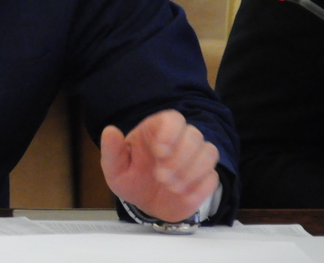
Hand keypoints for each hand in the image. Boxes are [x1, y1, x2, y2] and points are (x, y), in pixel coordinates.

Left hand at [100, 109, 218, 222]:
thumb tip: (110, 130)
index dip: (170, 132)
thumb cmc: (131, 180)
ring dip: (191, 171)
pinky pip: (213, 177)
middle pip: (194, 134)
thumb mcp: (114, 169)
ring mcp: (195, 158)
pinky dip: (199, 187)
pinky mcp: (206, 178)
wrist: (146, 205)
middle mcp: (179, 140)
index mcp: (155, 131)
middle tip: (161, 177)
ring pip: (209, 152)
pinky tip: (182, 195)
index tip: (159, 151)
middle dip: (180, 157)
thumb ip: (112, 151)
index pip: (173, 118)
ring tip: (171, 187)